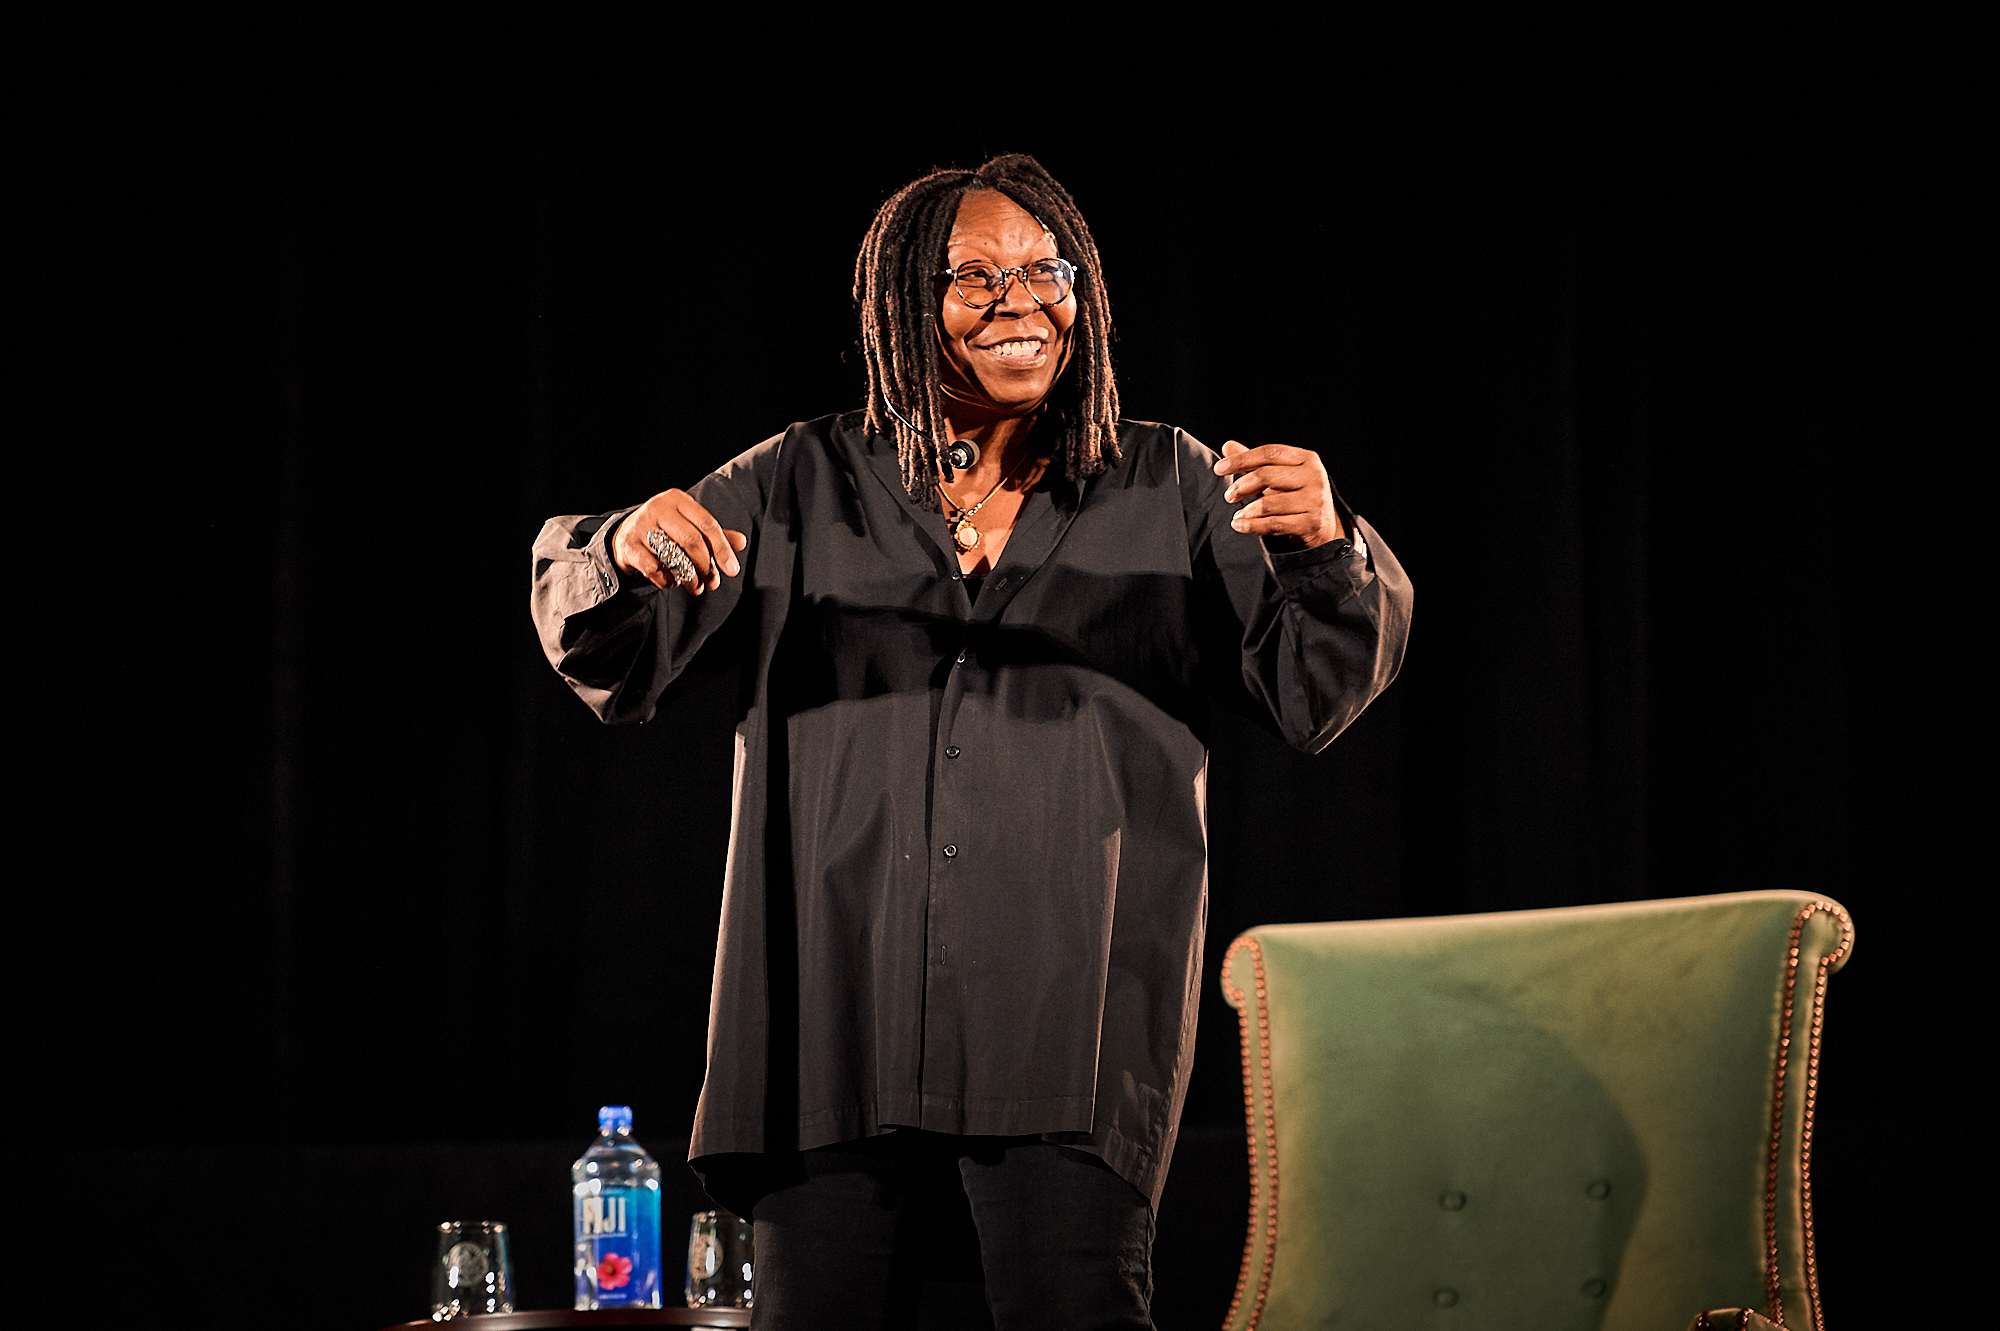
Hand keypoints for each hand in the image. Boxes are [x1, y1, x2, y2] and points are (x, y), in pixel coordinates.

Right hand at [611, 489, 746, 593]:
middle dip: (706, 566)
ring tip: (696, 587)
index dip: (722, 549)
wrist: (626, 534)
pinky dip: (667, 580)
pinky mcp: (629, 546)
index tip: (732, 570)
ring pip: (672, 556)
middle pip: (691, 540)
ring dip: (689, 578)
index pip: (707, 524)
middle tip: (713, 583)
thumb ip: (714, 534)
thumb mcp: (689, 525)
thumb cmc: (666, 529)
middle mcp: (658, 508)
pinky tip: (673, 582)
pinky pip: (654, 569)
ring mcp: (640, 526)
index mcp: (678, 499)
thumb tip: (742, 542)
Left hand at [1213, 440, 1347, 548]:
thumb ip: (1255, 463)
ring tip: (1237, 515)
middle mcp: (1314, 476)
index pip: (1269, 453)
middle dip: (1242, 486)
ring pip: (1270, 503)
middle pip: (1267, 475)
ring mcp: (1315, 500)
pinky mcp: (1312, 523)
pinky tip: (1239, 525)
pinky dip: (1253, 526)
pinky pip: (1275, 524)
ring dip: (1247, 511)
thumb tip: (1227, 446)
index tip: (1219, 469)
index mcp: (1306, 459)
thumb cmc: (1296, 496)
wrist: (1323, 527)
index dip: (1241, 460)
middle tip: (1228, 496)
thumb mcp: (1278, 476)